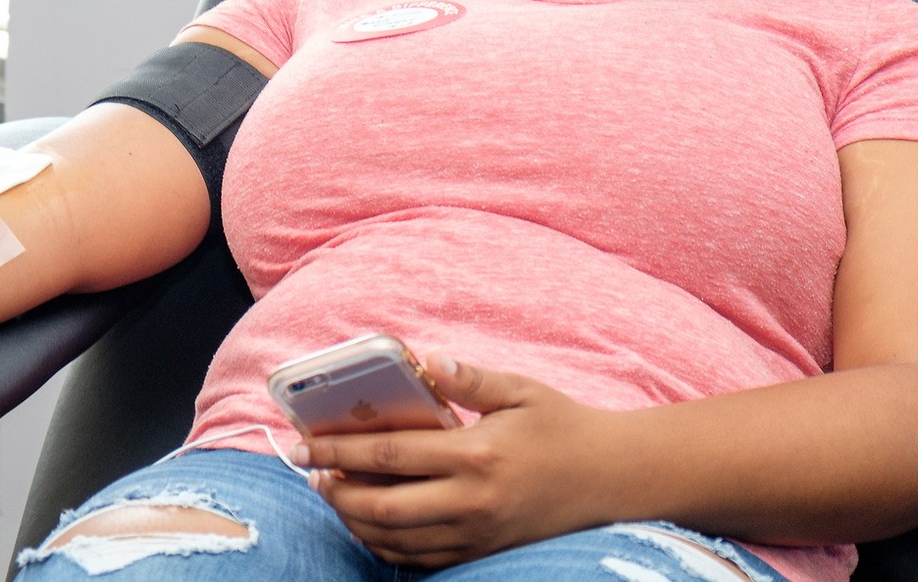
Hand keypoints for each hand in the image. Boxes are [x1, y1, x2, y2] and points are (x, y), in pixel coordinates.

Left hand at [297, 355, 615, 568]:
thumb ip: (468, 377)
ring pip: (396, 539)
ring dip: (354, 520)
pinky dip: (386, 545)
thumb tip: (424, 358)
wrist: (614, 479)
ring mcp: (478, 533)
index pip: (388, 452)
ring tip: (332, 495)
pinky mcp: (485, 552)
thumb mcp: (519, 390)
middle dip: (335, 490)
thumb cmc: (563, 426)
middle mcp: (472, 501)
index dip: (338, 449)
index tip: (302, 444)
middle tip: (309, 474)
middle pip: (382, 505)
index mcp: (475, 454)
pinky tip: (370, 523)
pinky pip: (421, 559)